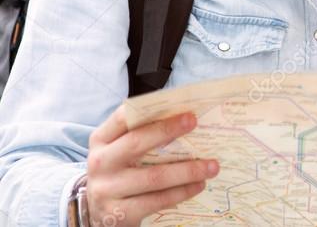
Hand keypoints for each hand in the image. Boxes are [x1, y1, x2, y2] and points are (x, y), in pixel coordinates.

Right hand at [84, 105, 218, 225]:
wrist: (98, 213)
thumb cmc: (119, 172)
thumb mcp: (121, 151)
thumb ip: (142, 134)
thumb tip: (186, 118)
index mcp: (102, 140)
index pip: (123, 118)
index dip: (152, 110)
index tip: (183, 109)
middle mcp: (100, 162)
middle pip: (136, 143)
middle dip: (168, 130)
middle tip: (196, 123)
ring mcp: (106, 189)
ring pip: (153, 177)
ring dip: (187, 170)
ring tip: (212, 166)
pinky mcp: (118, 213)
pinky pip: (156, 200)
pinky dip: (181, 192)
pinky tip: (198, 185)